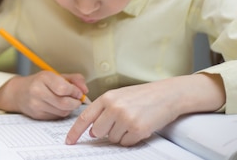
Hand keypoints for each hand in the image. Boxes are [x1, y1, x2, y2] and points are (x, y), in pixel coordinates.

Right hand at [0, 71, 87, 119]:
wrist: (18, 92)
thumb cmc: (40, 82)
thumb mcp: (56, 75)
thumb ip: (74, 79)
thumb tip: (85, 90)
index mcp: (43, 77)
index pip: (64, 88)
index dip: (75, 92)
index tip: (78, 92)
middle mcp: (38, 91)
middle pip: (64, 103)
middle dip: (75, 102)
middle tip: (76, 99)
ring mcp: (36, 104)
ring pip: (62, 112)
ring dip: (69, 108)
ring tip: (66, 101)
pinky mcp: (37, 115)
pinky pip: (56, 117)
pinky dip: (61, 113)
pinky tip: (57, 106)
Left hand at [65, 74, 224, 145]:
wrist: (167, 95)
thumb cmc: (142, 95)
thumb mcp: (119, 96)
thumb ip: (104, 110)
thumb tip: (92, 130)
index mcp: (107, 97)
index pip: (85, 118)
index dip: (75, 131)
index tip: (69, 141)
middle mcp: (114, 107)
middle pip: (98, 131)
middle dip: (105, 132)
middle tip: (119, 123)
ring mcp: (125, 118)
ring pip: (112, 138)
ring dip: (121, 134)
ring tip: (132, 121)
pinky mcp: (138, 129)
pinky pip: (126, 142)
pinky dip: (131, 138)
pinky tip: (139, 126)